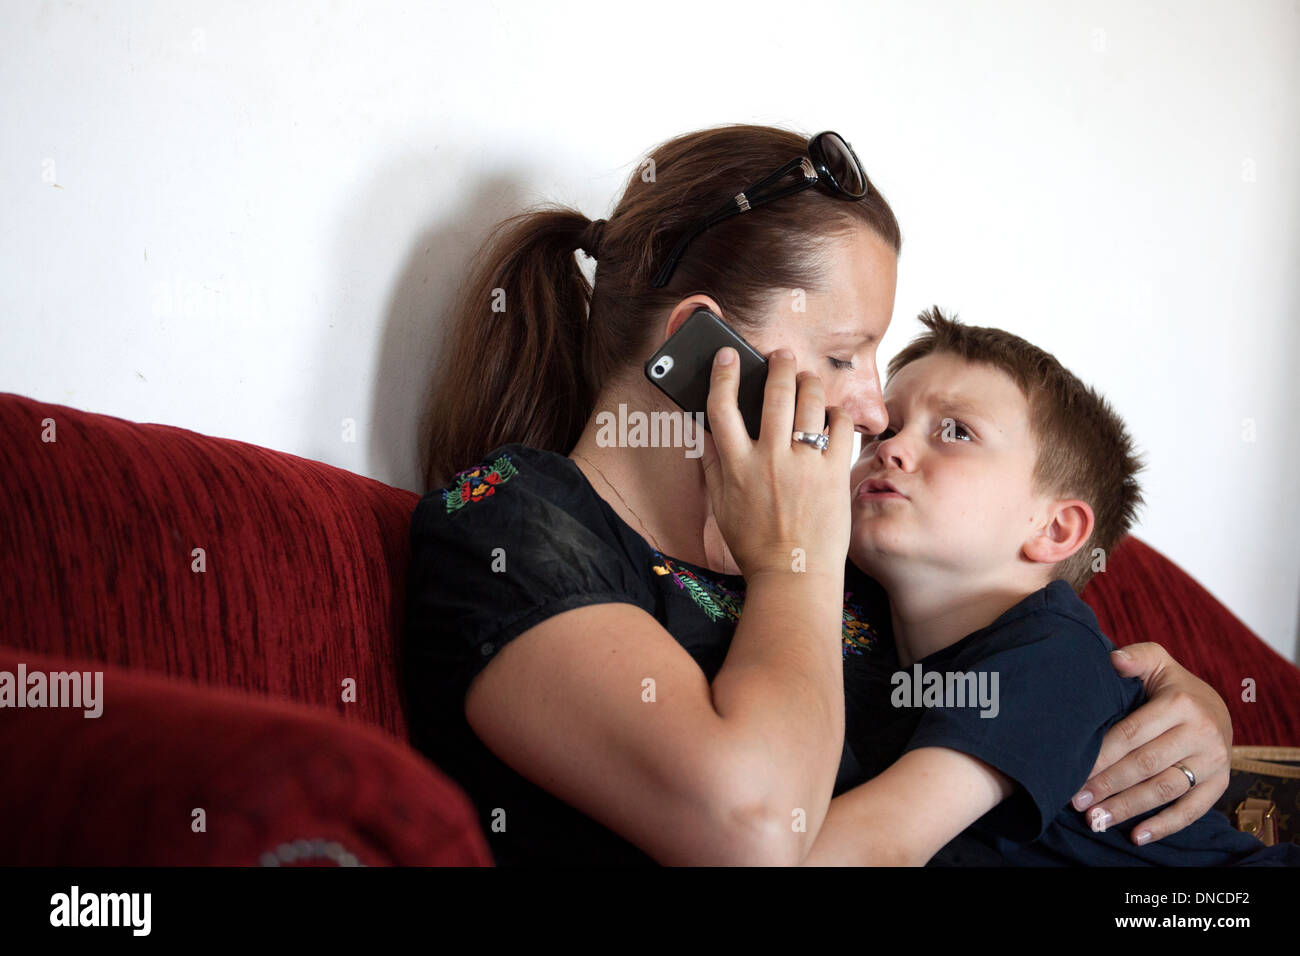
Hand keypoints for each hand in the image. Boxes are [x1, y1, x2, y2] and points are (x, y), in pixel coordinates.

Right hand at [699, 346, 853, 579]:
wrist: (793, 574)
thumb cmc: (755, 543)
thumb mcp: (721, 505)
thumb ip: (713, 465)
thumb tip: (704, 432)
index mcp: (737, 466)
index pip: (722, 408)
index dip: (722, 376)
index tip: (727, 357)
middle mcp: (769, 459)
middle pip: (774, 394)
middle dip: (778, 365)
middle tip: (781, 355)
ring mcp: (804, 464)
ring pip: (809, 401)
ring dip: (808, 381)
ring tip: (806, 378)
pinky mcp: (832, 473)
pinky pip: (839, 427)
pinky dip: (835, 414)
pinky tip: (830, 415)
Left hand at [1071, 642, 1231, 844]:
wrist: (1218, 707)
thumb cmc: (1173, 686)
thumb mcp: (1158, 663)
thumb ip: (1136, 657)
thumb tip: (1114, 659)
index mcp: (1180, 703)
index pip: (1131, 734)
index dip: (1101, 755)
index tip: (1073, 771)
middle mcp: (1200, 733)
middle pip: (1145, 765)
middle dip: (1107, 785)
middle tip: (1077, 801)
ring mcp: (1213, 761)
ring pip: (1165, 790)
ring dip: (1129, 808)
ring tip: (1097, 820)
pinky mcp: (1220, 784)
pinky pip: (1192, 810)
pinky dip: (1165, 825)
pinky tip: (1137, 836)